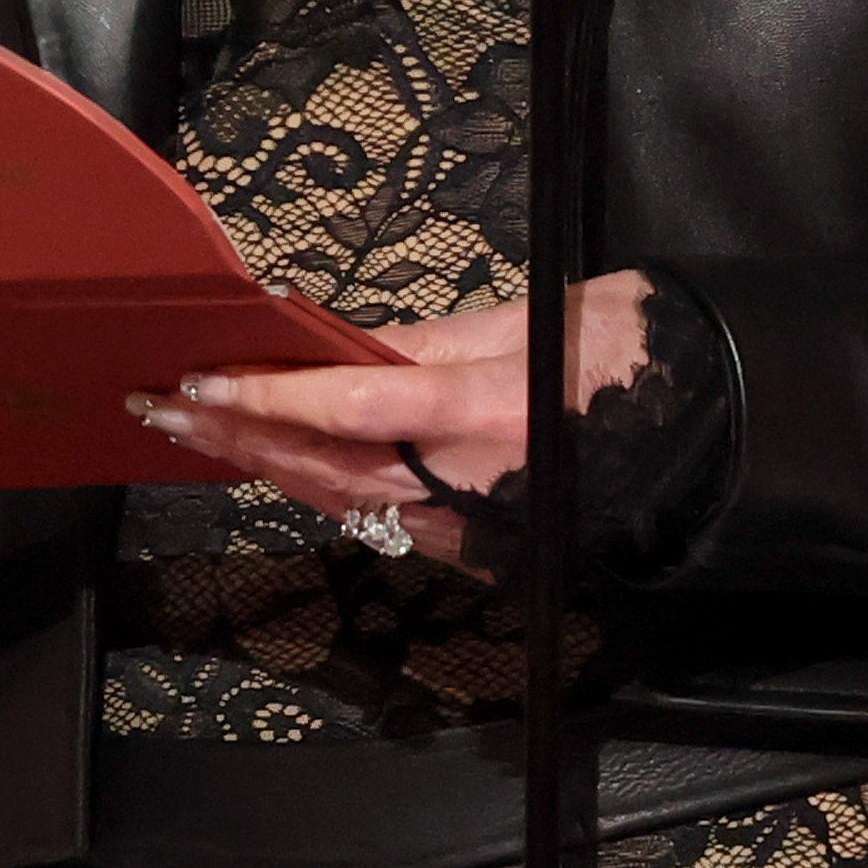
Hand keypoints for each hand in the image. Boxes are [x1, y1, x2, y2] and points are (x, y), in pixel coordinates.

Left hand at [133, 274, 651, 558]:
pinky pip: (377, 517)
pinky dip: (316, 487)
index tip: (201, 384)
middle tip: (160, 410)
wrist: (707, 434)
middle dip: (234, 440)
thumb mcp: (534, 321)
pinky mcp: (474, 546)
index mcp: (485, 413)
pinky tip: (277, 464)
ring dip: (262, 467)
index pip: (349, 409)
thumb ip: (431, 341)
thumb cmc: (632, 357)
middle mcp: (467, 484)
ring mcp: (468, 526)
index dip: (268, 399)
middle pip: (322, 468)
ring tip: (195, 434)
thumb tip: (344, 347)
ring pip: (340, 501)